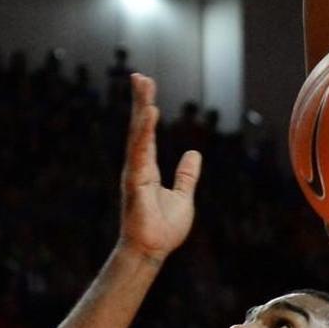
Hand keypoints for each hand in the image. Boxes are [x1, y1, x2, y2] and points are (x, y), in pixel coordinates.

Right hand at [117, 74, 202, 261]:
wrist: (153, 250)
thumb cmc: (164, 228)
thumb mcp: (183, 196)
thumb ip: (186, 175)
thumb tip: (193, 154)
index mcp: (147, 169)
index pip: (147, 133)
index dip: (146, 110)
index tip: (146, 88)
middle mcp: (138, 167)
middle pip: (140, 128)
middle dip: (140, 102)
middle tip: (139, 76)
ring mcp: (135, 173)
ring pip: (139, 135)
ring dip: (141, 109)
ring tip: (143, 86)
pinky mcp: (136, 182)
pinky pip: (140, 153)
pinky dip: (145, 133)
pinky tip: (148, 115)